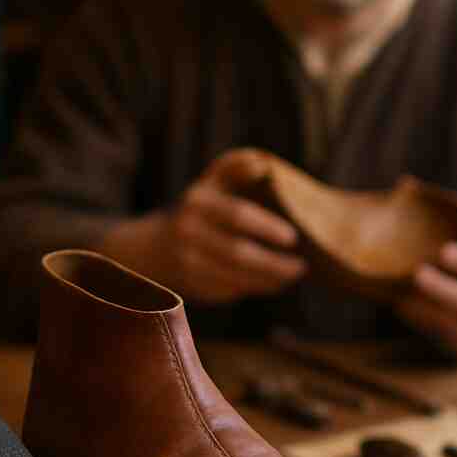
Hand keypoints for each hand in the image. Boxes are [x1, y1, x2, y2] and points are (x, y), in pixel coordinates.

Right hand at [98, 148, 305, 303]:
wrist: (154, 247)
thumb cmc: (200, 209)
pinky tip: (273, 283)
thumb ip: (235, 166)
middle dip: (274, 263)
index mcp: (197, 201)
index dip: (267, 227)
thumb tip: (263, 165)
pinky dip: (254, 288)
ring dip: (269, 280)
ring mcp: (186, 262)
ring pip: (235, 278)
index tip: (293, 237)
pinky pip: (229, 291)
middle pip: (237, 253)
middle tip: (302, 267)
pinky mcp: (190, 287)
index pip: (237, 215)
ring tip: (293, 275)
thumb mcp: (212, 182)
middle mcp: (187, 232)